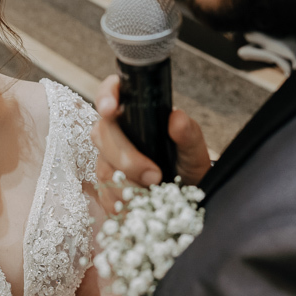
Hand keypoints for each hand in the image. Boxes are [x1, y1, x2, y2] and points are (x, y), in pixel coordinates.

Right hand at [91, 75, 211, 208]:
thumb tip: (177, 119)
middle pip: (102, 134)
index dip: (106, 95)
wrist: (185, 195)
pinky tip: (142, 204)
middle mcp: (116, 132)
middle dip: (126, 158)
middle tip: (154, 175)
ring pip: (103, 167)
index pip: (112, 91)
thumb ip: (188, 133)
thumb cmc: (187, 164)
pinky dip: (125, 202)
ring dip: (128, 185)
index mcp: (136, 112)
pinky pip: (105, 194)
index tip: (110, 109)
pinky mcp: (105, 185)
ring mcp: (107, 158)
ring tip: (154, 191)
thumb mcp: (194, 149)